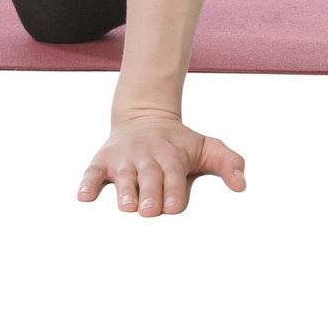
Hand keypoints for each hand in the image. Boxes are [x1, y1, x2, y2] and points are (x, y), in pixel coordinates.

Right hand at [77, 109, 247, 215]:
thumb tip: (243, 184)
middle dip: (149, 193)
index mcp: (172, 156)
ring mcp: (125, 158)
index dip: (174, 191)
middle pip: (149, 177)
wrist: (145, 116)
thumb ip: (227, 162)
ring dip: (124, 190)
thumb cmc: (177, 142)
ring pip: (123, 175)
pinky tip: (84, 196)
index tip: (174, 206)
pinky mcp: (104, 160)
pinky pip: (93, 171)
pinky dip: (88, 182)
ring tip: (126, 205)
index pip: (174, 175)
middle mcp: (147, 156)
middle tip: (149, 211)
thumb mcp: (205, 146)